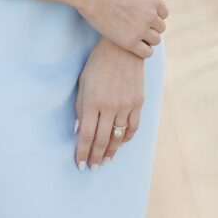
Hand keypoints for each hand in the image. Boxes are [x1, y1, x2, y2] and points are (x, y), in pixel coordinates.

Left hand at [73, 39, 145, 168]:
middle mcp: (110, 106)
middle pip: (102, 140)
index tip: (80, 164)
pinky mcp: (138, 103)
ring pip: (118, 137)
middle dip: (96, 157)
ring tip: (105, 161)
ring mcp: (126, 105)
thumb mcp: (83, 83)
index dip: (82, 152)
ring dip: (111, 152)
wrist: (123, 48)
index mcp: (93, 101)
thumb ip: (80, 108)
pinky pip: (133, 127)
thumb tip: (79, 132)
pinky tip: (120, 144)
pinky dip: (126, 139)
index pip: (87, 135)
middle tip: (92, 169)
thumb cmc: (97, 64)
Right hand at [77, 0, 174, 57]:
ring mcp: (141, 29)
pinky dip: (143, 51)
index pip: (163, 14)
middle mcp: (151, 15)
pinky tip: (133, 46)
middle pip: (160, 28)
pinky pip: (147, 52)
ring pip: (155, 41)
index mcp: (154, 1)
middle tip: (136, 27)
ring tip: (134, 36)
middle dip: (151, 28)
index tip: (141, 16)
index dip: (153, 16)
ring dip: (148, 40)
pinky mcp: (130, 42)